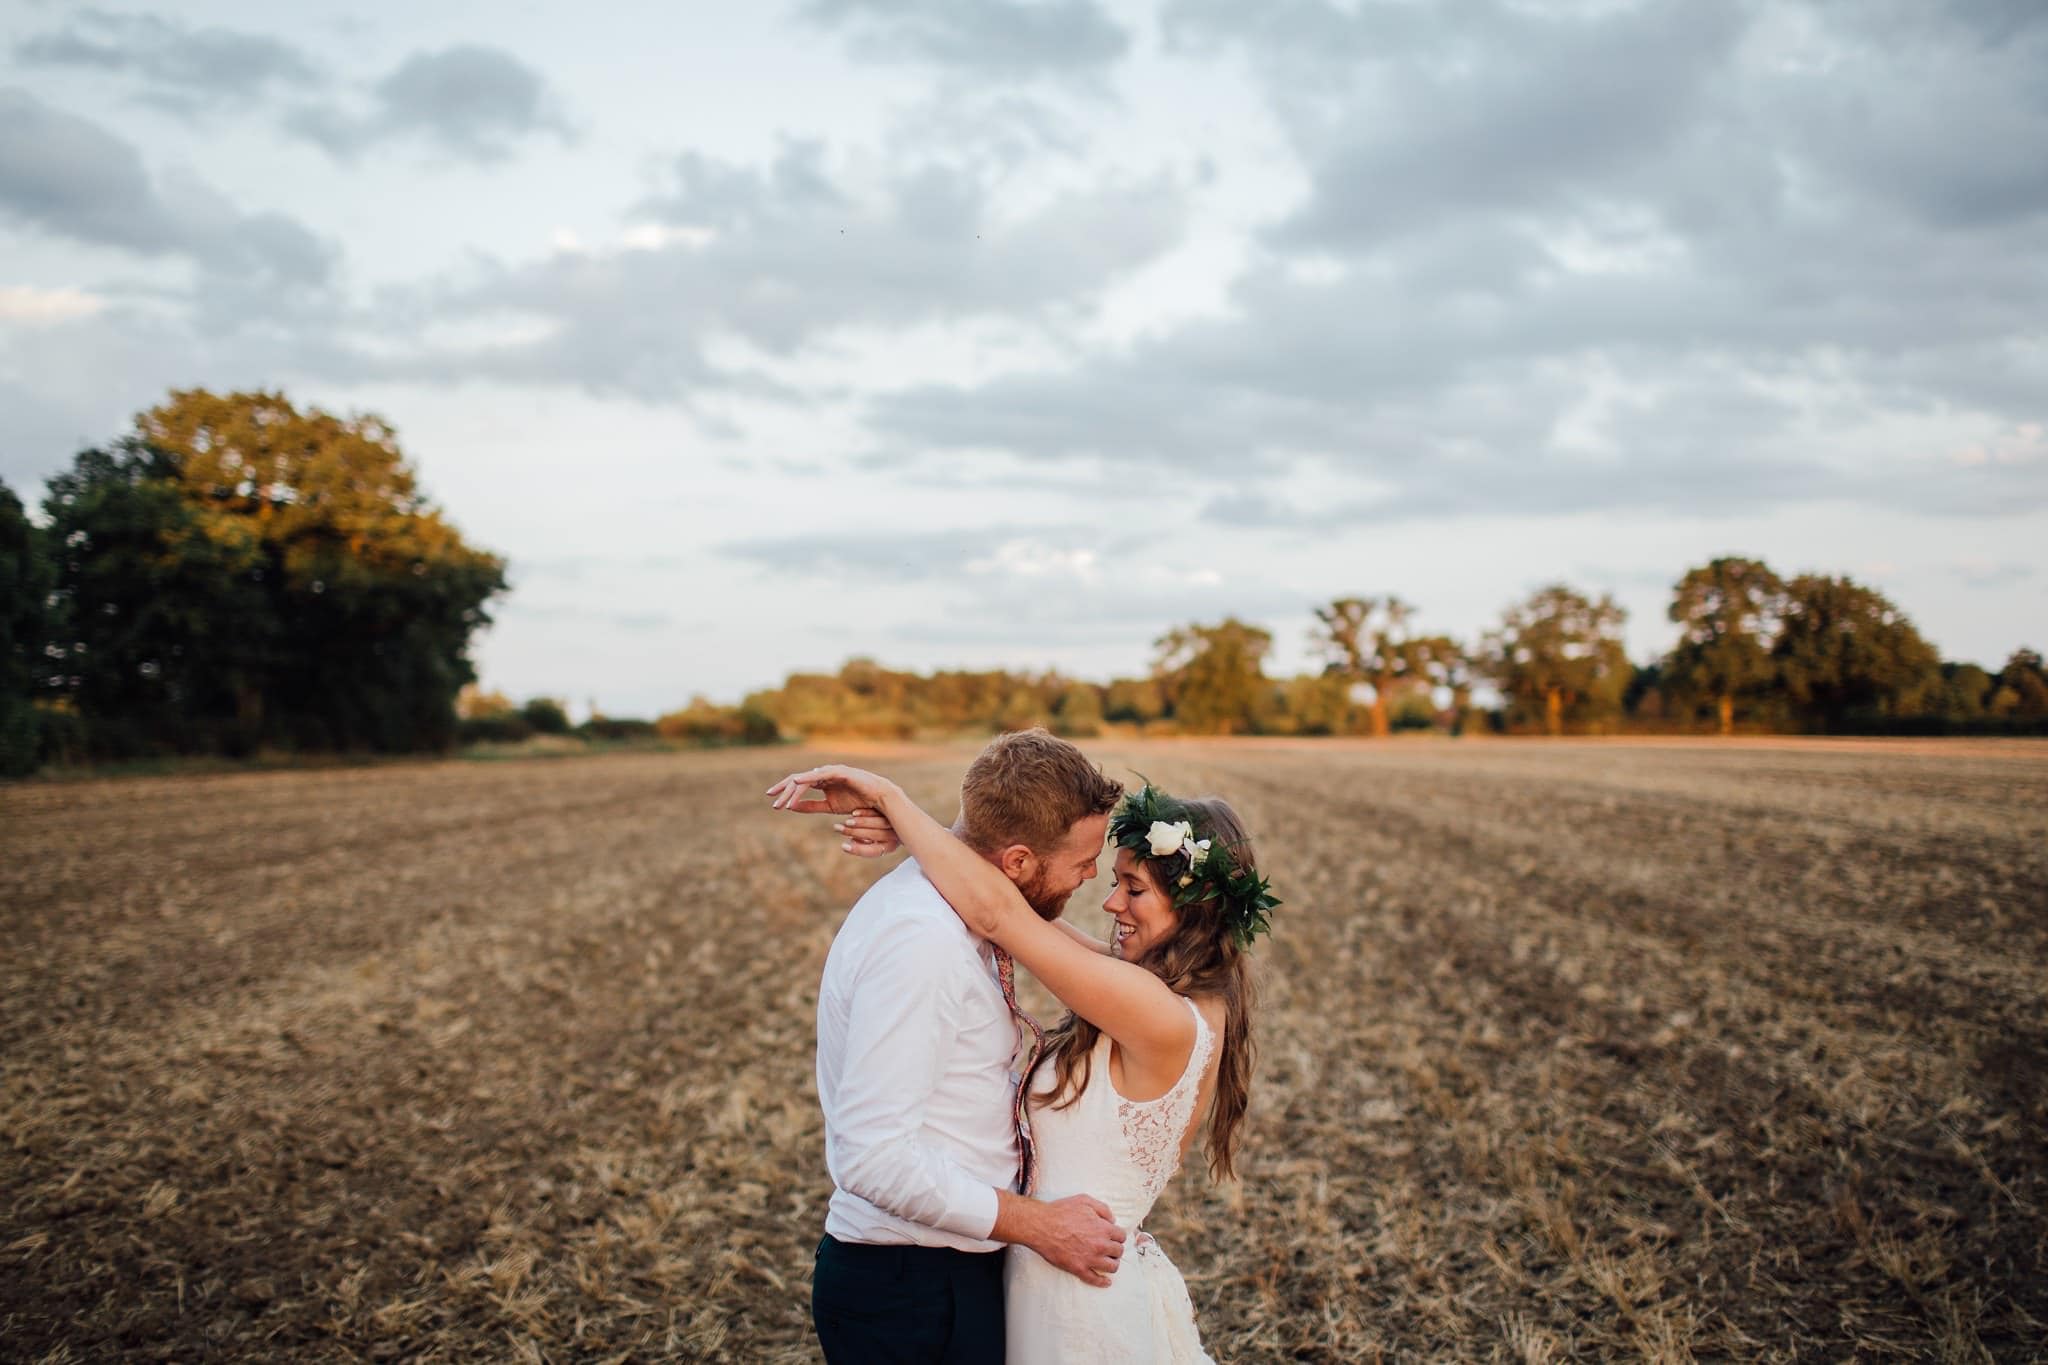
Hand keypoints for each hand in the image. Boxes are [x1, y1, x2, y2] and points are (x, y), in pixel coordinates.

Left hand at [765, 764, 896, 816]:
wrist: (878, 798)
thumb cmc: (857, 801)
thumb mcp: (830, 807)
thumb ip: (811, 806)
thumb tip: (792, 807)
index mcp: (821, 781)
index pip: (798, 784)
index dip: (784, 792)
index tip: (773, 803)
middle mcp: (824, 774)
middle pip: (798, 780)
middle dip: (784, 791)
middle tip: (773, 804)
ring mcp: (831, 771)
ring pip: (807, 779)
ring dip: (794, 791)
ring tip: (785, 803)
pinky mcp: (839, 771)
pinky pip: (820, 774)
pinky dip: (807, 778)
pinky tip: (797, 783)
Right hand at [834, 807, 901, 858]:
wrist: (897, 807)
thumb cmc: (879, 828)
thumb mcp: (873, 837)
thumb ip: (863, 842)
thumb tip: (848, 844)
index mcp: (890, 845)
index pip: (875, 850)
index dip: (859, 850)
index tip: (843, 846)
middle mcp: (895, 834)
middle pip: (875, 835)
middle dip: (855, 833)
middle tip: (838, 829)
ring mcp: (896, 820)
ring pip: (879, 823)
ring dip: (861, 823)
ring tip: (846, 822)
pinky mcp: (894, 807)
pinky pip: (881, 810)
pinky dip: (867, 813)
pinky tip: (854, 813)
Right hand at [1028, 1194, 1126, 1287]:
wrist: (1041, 1226)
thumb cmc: (1061, 1211)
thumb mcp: (1084, 1200)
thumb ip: (1103, 1209)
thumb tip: (1113, 1220)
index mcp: (1103, 1228)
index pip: (1121, 1236)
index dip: (1118, 1236)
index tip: (1114, 1237)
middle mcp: (1100, 1245)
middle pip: (1118, 1252)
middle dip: (1116, 1249)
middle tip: (1110, 1248)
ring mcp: (1090, 1258)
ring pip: (1112, 1267)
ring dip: (1112, 1264)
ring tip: (1108, 1261)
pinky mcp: (1078, 1268)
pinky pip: (1095, 1279)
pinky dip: (1103, 1282)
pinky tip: (1106, 1282)